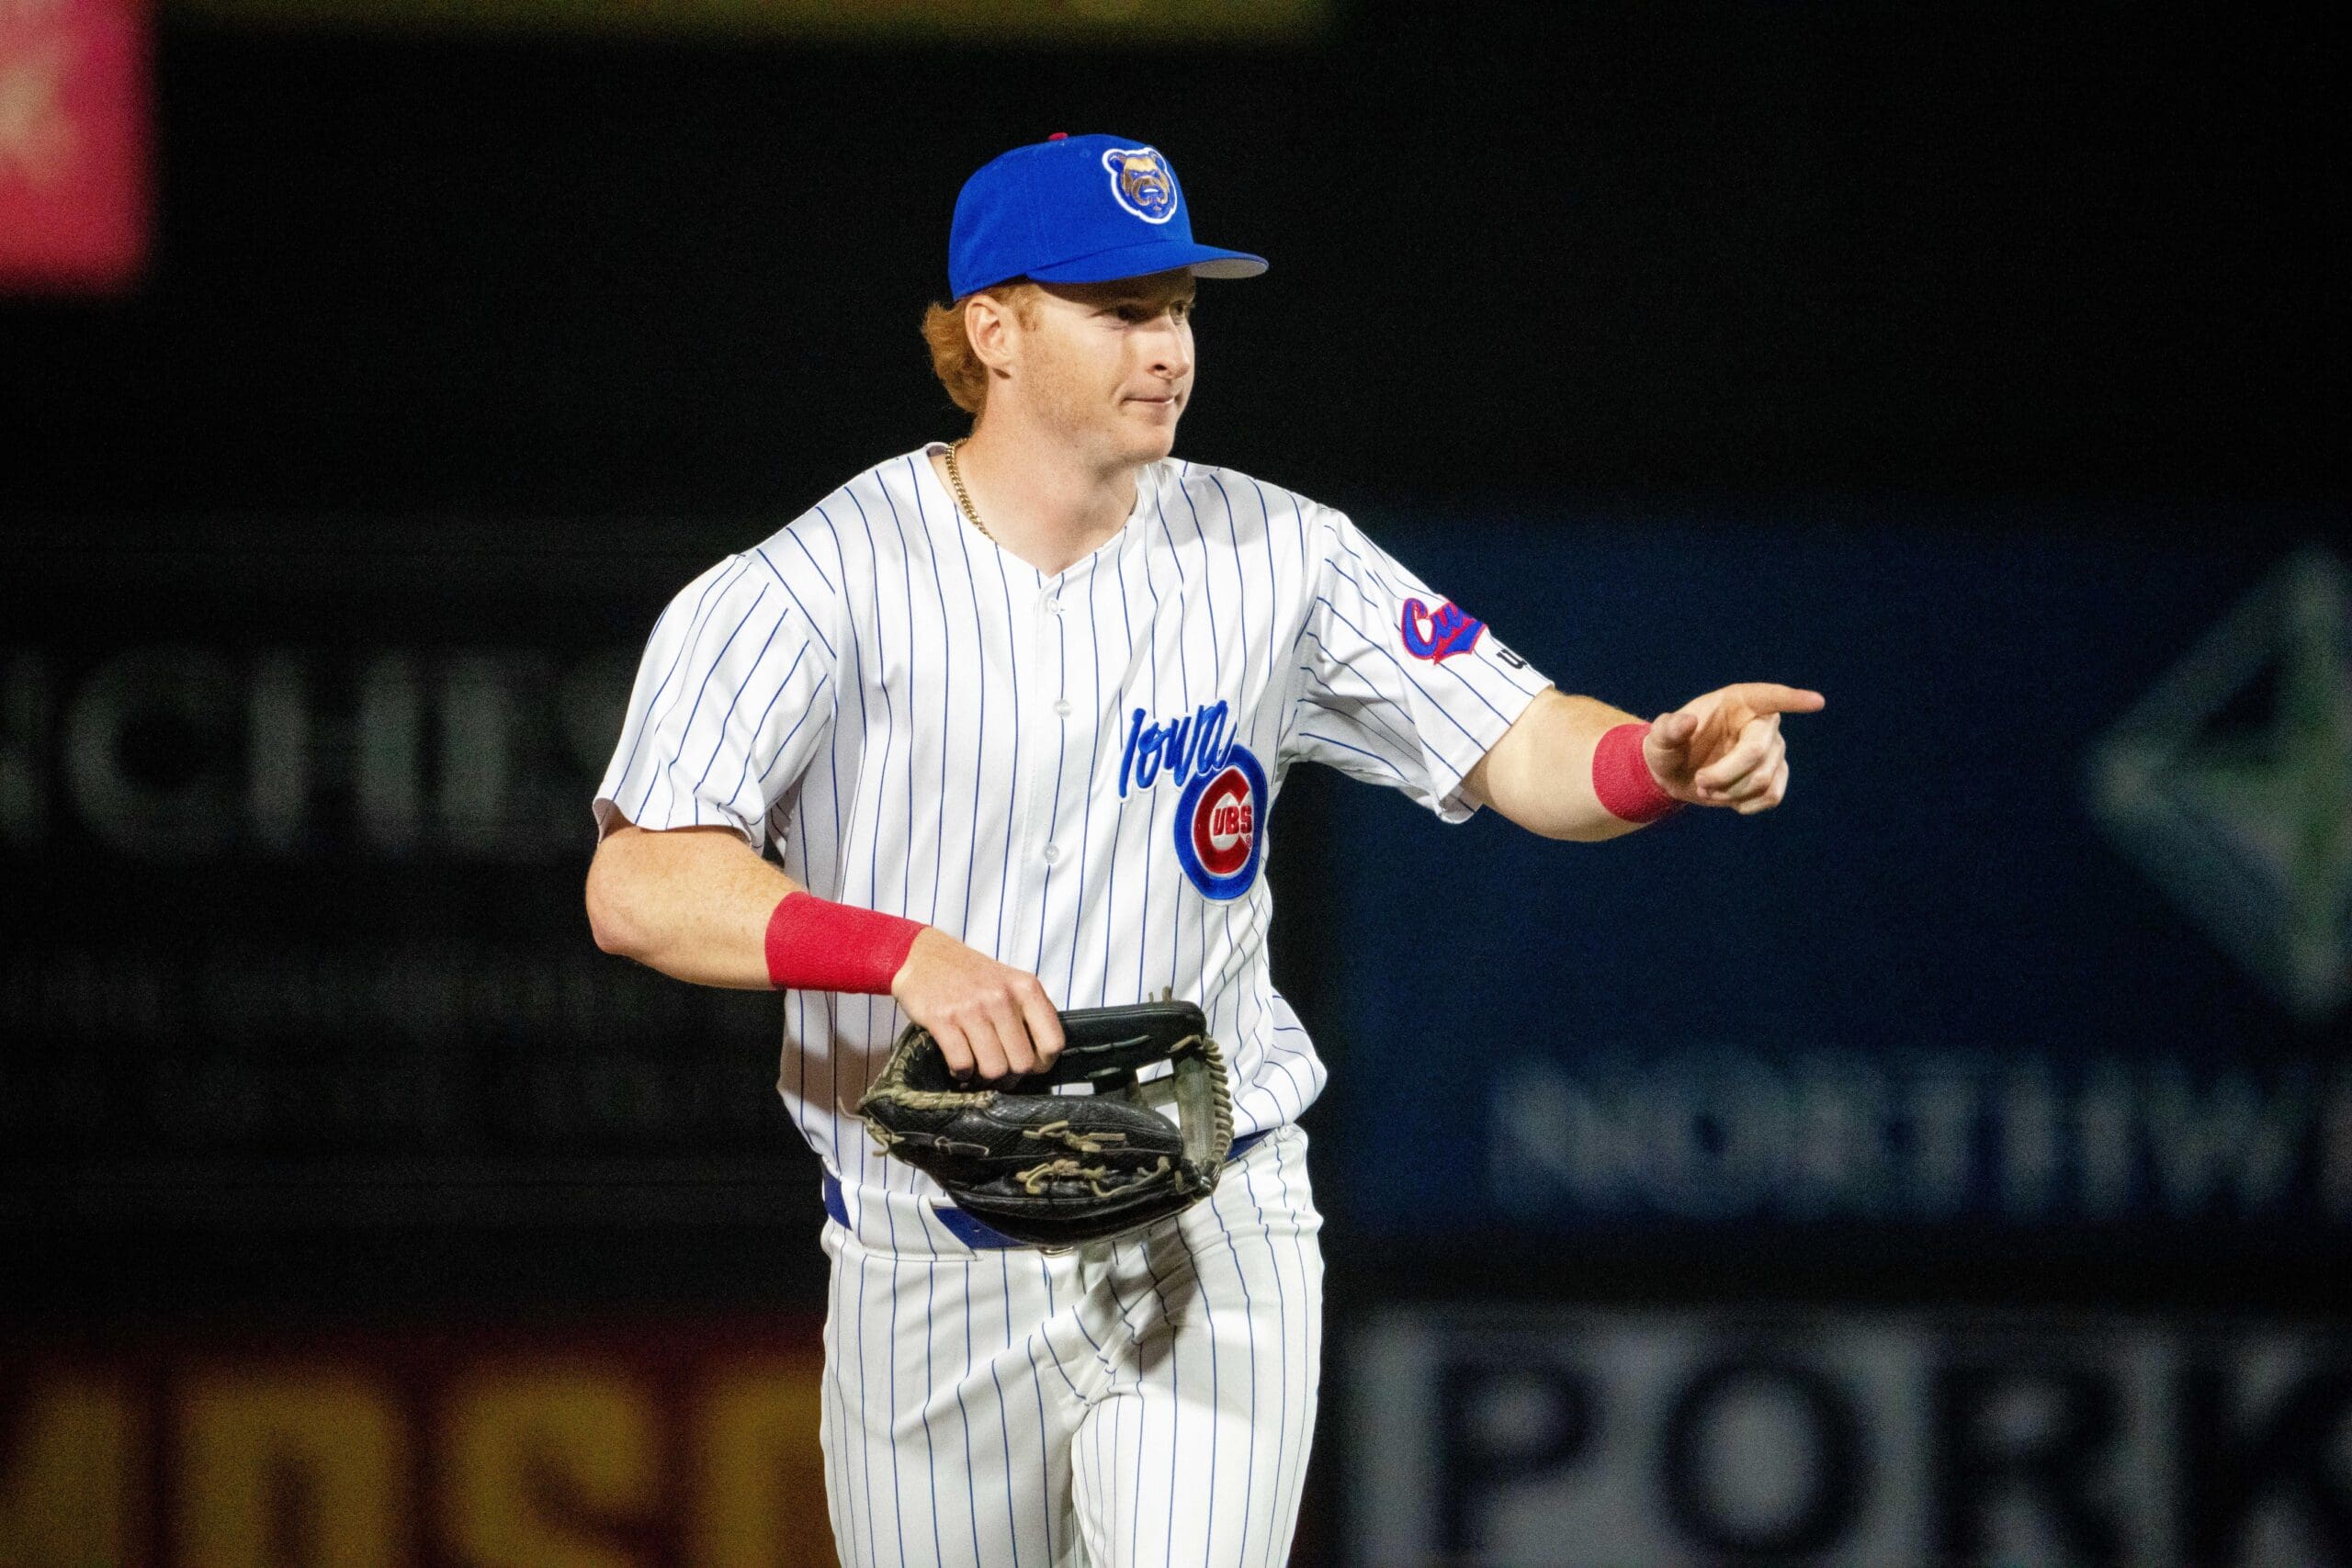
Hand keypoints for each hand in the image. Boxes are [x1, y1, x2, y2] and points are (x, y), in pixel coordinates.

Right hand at [888, 928, 1065, 1079]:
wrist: (922, 955)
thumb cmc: (971, 975)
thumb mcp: (1010, 982)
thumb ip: (1029, 1013)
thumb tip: (1041, 1059)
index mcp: (1026, 988)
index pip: (1053, 1042)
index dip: (1043, 1063)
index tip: (1030, 1066)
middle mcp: (1002, 997)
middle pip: (1022, 1064)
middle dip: (1010, 1076)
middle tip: (998, 1071)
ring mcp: (971, 1008)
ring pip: (993, 1069)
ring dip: (985, 1078)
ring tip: (978, 1068)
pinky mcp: (942, 1019)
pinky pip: (962, 1064)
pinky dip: (960, 1072)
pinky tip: (959, 1064)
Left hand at [1643, 682, 1824, 814]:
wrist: (1677, 774)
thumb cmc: (1669, 749)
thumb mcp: (1659, 739)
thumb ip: (1667, 729)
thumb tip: (1685, 721)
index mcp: (1738, 701)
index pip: (1770, 696)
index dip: (1793, 700)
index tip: (1817, 702)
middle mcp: (1762, 722)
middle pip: (1757, 752)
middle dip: (1725, 775)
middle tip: (1700, 782)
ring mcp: (1773, 748)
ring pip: (1763, 779)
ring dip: (1730, 792)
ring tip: (1707, 788)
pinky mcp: (1777, 774)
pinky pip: (1772, 795)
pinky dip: (1746, 804)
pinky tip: (1729, 800)